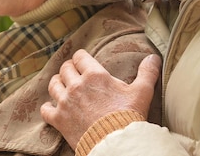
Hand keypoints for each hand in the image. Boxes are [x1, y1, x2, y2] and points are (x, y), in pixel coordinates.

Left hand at [40, 49, 160, 148]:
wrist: (116, 143)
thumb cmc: (129, 117)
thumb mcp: (142, 92)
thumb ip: (147, 72)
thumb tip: (153, 57)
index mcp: (94, 75)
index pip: (79, 56)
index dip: (80, 58)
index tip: (83, 62)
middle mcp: (77, 85)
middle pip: (65, 69)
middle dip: (69, 70)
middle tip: (73, 75)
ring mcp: (66, 102)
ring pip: (53, 85)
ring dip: (57, 84)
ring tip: (63, 87)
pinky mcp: (59, 119)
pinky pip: (46, 109)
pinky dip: (47, 108)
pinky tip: (52, 108)